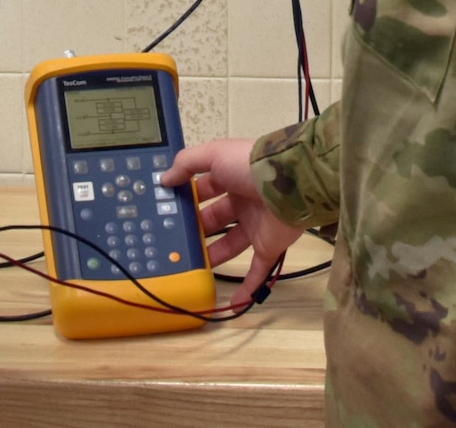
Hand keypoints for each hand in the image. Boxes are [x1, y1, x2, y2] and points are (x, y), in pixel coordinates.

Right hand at [161, 137, 304, 308]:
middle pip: (214, 219)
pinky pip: (257, 271)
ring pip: (229, 245)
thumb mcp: (214, 154)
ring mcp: (256, 225)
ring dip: (211, 256)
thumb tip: (165, 179)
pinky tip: (230, 302)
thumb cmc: (250, 165)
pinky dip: (246, 287)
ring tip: (188, 267)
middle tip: (173, 242)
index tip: (167, 211)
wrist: (291, 183)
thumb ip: (187, 163)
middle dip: (195, 229)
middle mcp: (243, 201)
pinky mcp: (268, 247)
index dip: (187, 198)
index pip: (204, 189)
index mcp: (231, 177)